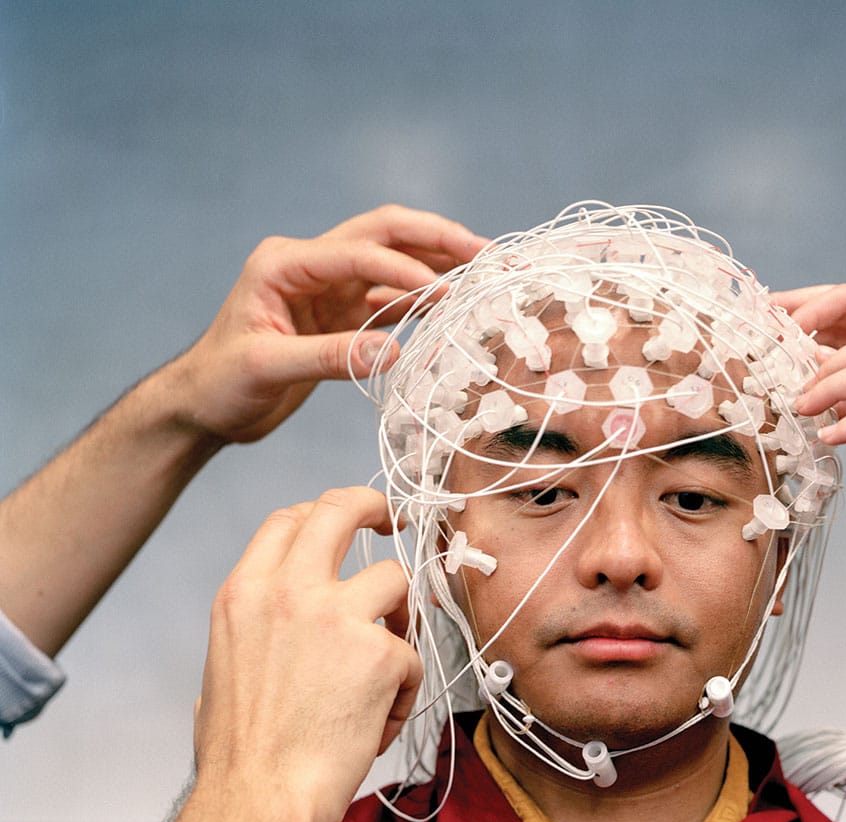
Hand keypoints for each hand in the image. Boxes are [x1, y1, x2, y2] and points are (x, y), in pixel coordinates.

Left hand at [171, 205, 487, 443]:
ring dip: (437, 264)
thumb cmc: (221, 384)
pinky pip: (389, 299)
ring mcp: (327, 288)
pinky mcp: (340, 315)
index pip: (357, 254)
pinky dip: (423, 300)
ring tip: (485, 272)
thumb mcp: (267, 369)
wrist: (203, 406)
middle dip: (436, 240)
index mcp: (284, 263)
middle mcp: (309, 265)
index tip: (446, 294)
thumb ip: (328, 357)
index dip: (405, 271)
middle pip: (383, 234)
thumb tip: (392, 353)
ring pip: (393, 262)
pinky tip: (456, 305)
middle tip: (486, 252)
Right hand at [194, 487, 421, 821]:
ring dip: (400, 620)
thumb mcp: (222, 668)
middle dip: (375, 508)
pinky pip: (413, 656)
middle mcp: (288, 590)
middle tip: (393, 524)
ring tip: (382, 675)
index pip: (290, 520)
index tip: (348, 528)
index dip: (325, 516)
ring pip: (397, 582)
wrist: (259, 801)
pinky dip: (402, 692)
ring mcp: (337, 617)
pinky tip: (372, 727)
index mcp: (244, 592)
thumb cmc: (239, 756)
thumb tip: (267, 634)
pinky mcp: (382, 654)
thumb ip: (252, 631)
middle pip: (342, 509)